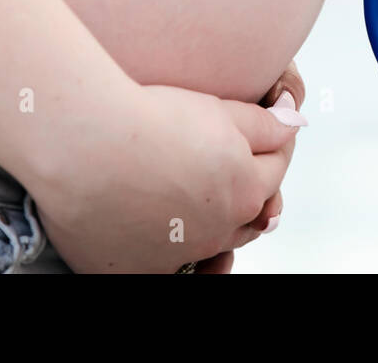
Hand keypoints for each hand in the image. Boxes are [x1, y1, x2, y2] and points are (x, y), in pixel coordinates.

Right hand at [33, 80, 305, 272]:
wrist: (82, 142)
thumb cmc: (145, 119)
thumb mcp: (219, 109)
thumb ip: (263, 124)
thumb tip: (295, 123)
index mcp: (244, 191)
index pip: (274, 169)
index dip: (272, 145)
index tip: (266, 129)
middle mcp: (215, 232)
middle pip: (244, 214)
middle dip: (246, 189)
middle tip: (234, 168)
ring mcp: (173, 255)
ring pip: (205, 245)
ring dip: (209, 224)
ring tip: (198, 202)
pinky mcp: (130, 268)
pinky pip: (157, 265)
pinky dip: (161, 248)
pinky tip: (154, 226)